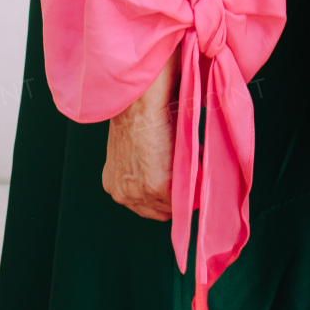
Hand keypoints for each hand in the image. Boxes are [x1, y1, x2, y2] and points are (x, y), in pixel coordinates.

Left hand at [101, 49, 178, 218]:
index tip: (180, 176)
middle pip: (161, 212)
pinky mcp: (158, 186)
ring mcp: (138, 193)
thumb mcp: (138, 147)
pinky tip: (192, 153)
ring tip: (190, 156)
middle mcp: (122, 194)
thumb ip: (148, 167)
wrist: (141, 97)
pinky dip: (195, 177)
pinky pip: (187, 195)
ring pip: (176, 205)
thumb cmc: (141, 112)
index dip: (168, 193)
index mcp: (114, 184)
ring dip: (188, 184)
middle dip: (178, 192)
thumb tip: (173, 172)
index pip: (147, 207)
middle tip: (188, 168)